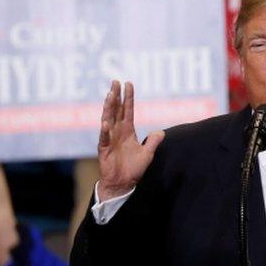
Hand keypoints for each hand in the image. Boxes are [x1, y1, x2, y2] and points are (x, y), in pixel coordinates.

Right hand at [98, 81, 163, 200]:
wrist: (123, 183)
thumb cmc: (133, 168)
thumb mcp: (147, 154)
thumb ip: (153, 142)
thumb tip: (161, 132)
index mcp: (127, 131)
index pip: (127, 110)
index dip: (128, 98)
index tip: (128, 84)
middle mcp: (117, 132)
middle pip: (116, 110)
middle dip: (116, 96)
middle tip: (115, 82)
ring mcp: (109, 139)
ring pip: (108, 120)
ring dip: (109, 108)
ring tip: (110, 95)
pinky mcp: (104, 150)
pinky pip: (104, 139)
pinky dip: (105, 132)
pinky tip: (105, 123)